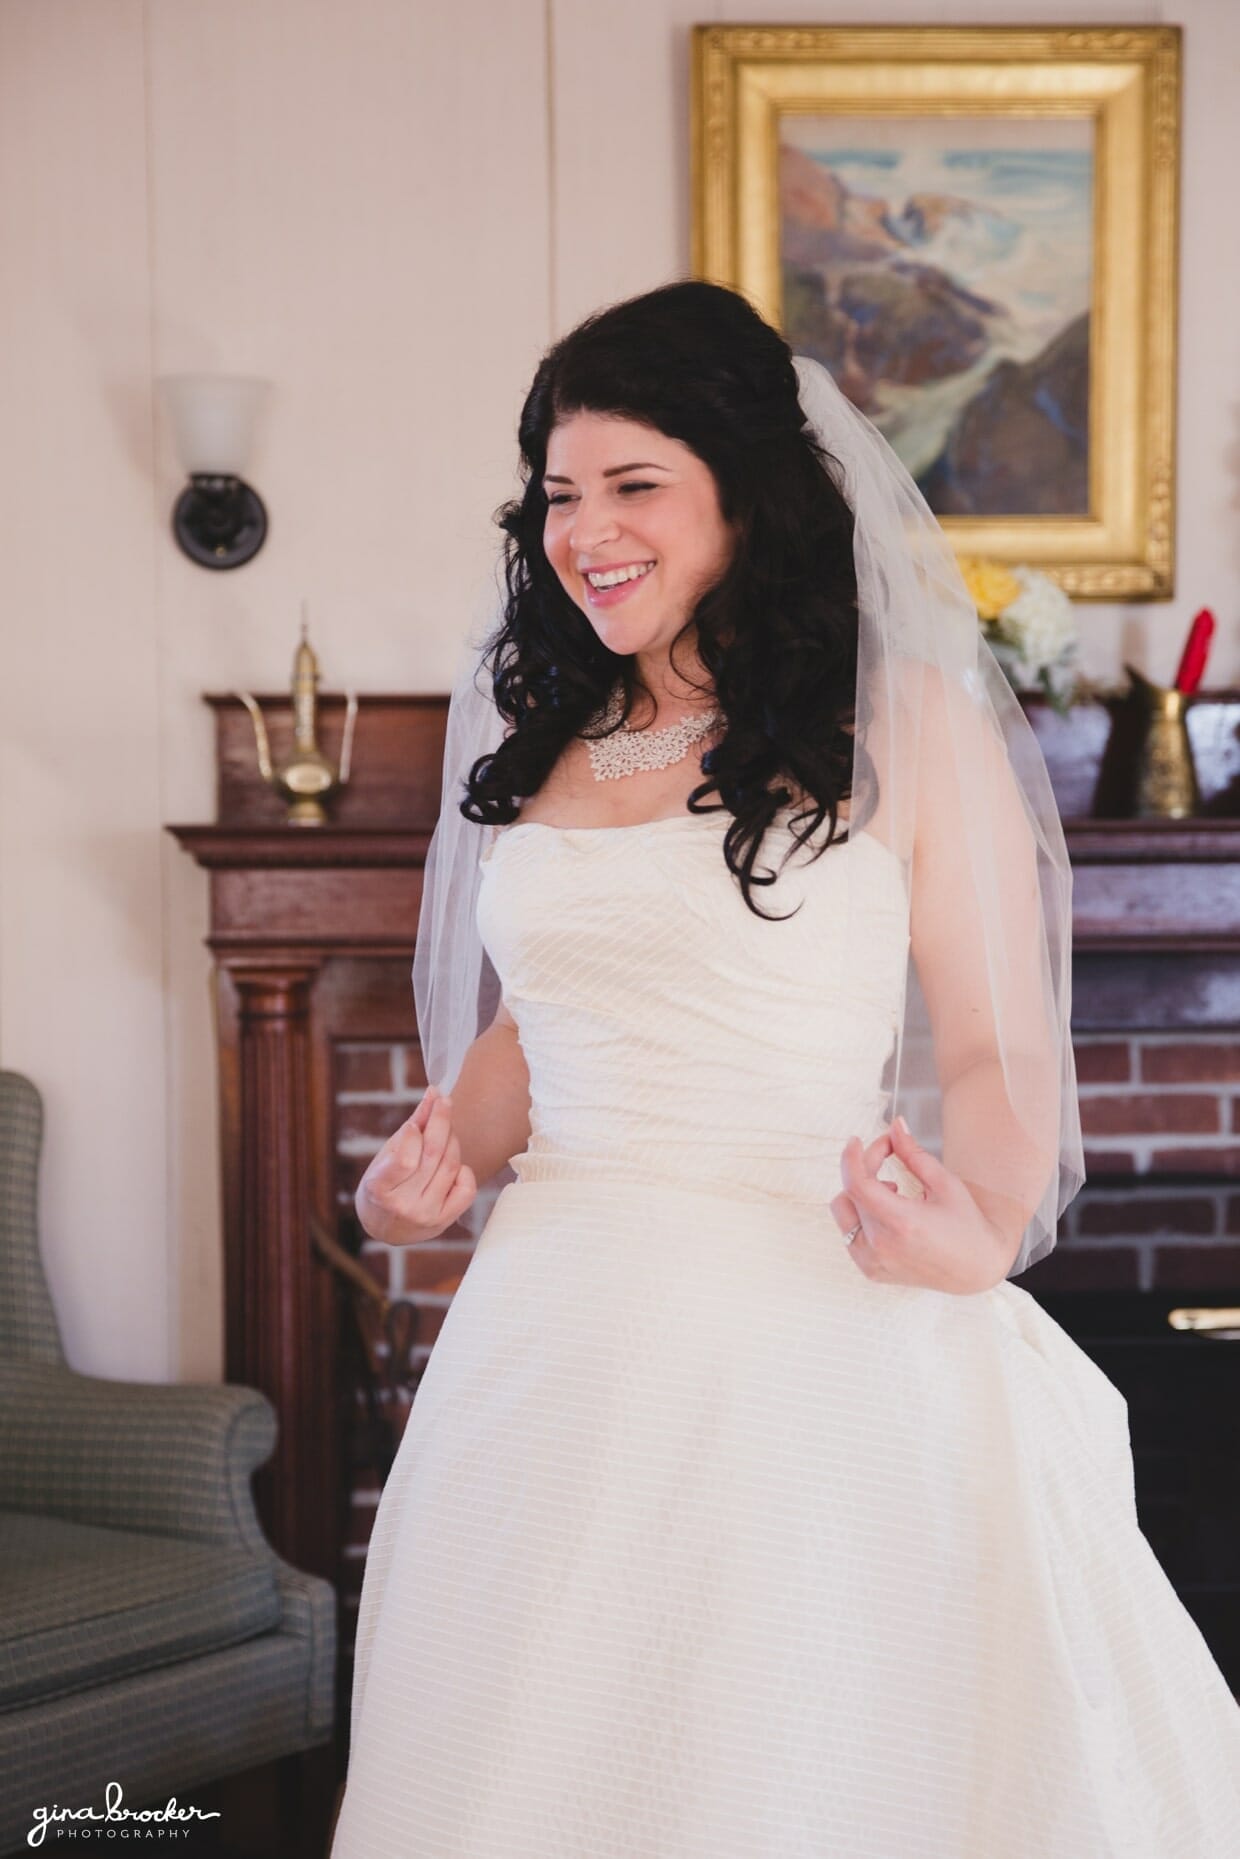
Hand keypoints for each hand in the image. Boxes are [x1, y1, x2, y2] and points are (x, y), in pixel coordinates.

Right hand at [355, 1083, 476, 1246]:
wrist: (384, 1226)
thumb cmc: (383, 1183)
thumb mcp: (386, 1154)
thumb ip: (411, 1126)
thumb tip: (433, 1092)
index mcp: (379, 1188)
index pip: (405, 1157)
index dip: (413, 1133)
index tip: (413, 1121)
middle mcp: (404, 1205)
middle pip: (433, 1154)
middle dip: (441, 1121)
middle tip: (444, 1102)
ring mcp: (426, 1215)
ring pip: (451, 1165)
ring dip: (451, 1140)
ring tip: (445, 1131)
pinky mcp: (444, 1221)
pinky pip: (467, 1188)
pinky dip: (463, 1169)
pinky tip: (452, 1163)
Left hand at [829, 1115, 1010, 1295]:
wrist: (977, 1270)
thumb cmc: (966, 1225)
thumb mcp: (945, 1184)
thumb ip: (913, 1154)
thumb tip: (895, 1125)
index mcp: (902, 1223)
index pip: (856, 1184)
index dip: (851, 1157)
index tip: (856, 1140)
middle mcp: (881, 1246)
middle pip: (851, 1192)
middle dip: (866, 1165)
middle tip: (890, 1154)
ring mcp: (873, 1262)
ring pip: (843, 1211)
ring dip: (859, 1192)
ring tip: (894, 1191)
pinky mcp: (871, 1270)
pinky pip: (849, 1232)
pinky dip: (861, 1214)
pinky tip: (888, 1212)